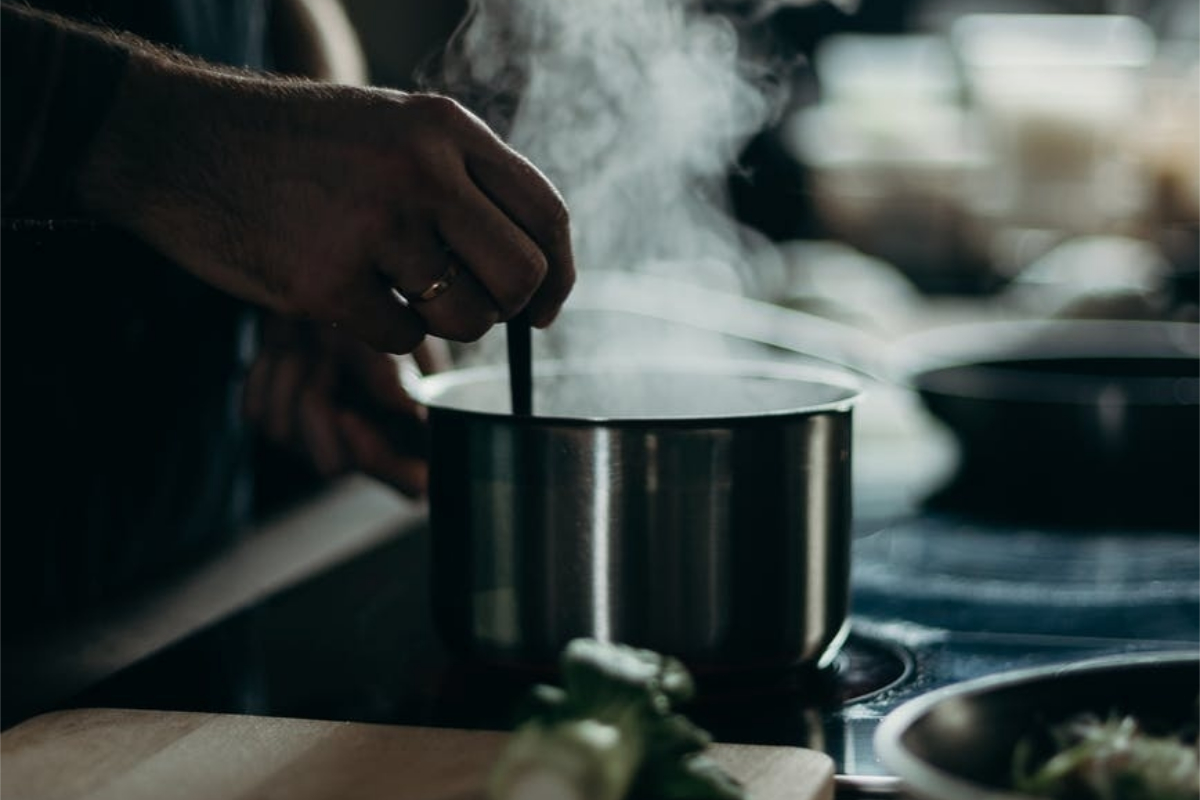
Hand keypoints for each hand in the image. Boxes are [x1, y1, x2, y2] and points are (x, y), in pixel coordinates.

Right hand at [79, 48, 574, 353]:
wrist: (179, 142)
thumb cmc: (295, 145)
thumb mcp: (393, 128)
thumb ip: (464, 178)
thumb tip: (535, 261)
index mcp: (445, 127)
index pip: (546, 213)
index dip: (560, 274)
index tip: (546, 308)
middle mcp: (420, 171)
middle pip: (522, 276)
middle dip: (508, 309)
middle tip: (474, 308)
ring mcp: (372, 227)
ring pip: (467, 318)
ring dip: (443, 322)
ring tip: (398, 289)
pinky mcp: (325, 283)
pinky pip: (401, 341)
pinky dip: (383, 332)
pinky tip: (347, 293)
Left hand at [243, 315, 446, 496]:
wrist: (328, 287)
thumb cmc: (377, 312)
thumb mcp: (396, 338)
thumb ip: (398, 379)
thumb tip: (413, 413)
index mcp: (413, 435)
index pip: (412, 483)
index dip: (380, 462)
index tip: (352, 417)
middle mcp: (365, 446)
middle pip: (332, 464)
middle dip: (319, 404)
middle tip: (327, 353)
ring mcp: (316, 439)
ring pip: (284, 435)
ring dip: (291, 373)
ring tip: (311, 337)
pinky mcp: (278, 421)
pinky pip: (257, 412)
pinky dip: (267, 370)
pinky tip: (287, 345)